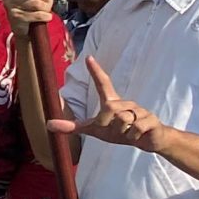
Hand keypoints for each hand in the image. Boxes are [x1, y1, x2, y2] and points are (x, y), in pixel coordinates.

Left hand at [47, 56, 163, 149]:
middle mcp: (126, 103)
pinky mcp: (151, 120)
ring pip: (123, 120)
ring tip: (128, 133)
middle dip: (108, 124)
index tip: (88, 57)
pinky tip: (138, 136)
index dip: (95, 71)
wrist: (150, 140)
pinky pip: (135, 129)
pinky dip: (133, 137)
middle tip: (115, 130)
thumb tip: (48, 124)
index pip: (103, 83)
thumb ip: (74, 126)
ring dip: (122, 132)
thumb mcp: (96, 130)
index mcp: (112, 103)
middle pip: (110, 109)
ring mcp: (140, 110)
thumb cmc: (121, 132)